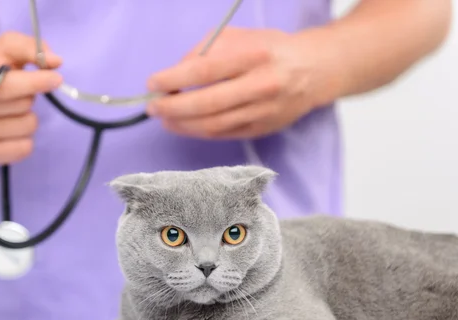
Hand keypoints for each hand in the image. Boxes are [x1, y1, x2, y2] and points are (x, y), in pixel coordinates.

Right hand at [0, 32, 62, 166]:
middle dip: (29, 96)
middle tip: (16, 94)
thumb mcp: (2, 51)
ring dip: (29, 117)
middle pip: (21, 106)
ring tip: (12, 112)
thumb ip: (30, 48)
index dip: (35, 82)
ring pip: (26, 127)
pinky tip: (12, 130)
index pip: (6, 85)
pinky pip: (23, 149)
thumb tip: (55, 61)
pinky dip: (26, 139)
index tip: (55, 79)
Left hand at [146, 27, 327, 139]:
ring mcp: (263, 112)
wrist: (313, 71)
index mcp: (254, 56)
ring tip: (164, 118)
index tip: (153, 83)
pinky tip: (184, 126)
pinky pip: (223, 135)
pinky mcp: (262, 130)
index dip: (174, 79)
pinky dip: (199, 132)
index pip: (205, 70)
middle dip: (173, 108)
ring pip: (214, 125)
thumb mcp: (239, 37)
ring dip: (182, 124)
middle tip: (153, 107)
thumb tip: (175, 75)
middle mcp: (261, 86)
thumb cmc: (270, 50)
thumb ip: (206, 51)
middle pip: (207, 104)